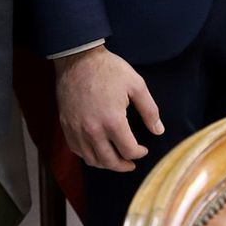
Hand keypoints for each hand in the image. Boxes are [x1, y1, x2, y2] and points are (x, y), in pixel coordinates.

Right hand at [54, 45, 162, 171]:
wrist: (77, 59)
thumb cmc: (108, 70)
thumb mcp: (136, 85)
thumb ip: (150, 110)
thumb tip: (158, 130)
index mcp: (113, 121)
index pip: (129, 151)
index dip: (139, 153)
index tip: (144, 149)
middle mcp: (93, 130)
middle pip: (109, 161)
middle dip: (123, 166)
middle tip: (131, 164)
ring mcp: (77, 130)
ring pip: (92, 160)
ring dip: (106, 164)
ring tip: (115, 160)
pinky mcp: (66, 126)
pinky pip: (77, 151)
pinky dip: (88, 156)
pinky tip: (96, 151)